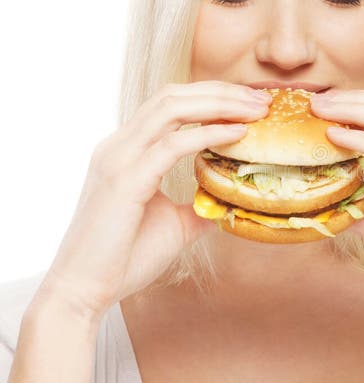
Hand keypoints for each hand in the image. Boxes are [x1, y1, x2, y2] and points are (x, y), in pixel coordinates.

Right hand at [45, 81, 270, 321]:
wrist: (83, 291)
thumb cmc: (123, 259)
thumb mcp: (172, 225)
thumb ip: (197, 206)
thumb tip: (228, 202)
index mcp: (126, 151)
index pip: (170, 104)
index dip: (211, 97)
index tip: (250, 104)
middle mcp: (119, 146)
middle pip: (173, 95)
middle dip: (221, 92)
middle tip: (261, 100)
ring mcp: (119, 159)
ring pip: (171, 108)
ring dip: (219, 104)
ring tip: (256, 110)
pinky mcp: (125, 180)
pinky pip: (172, 144)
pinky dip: (208, 133)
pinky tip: (238, 134)